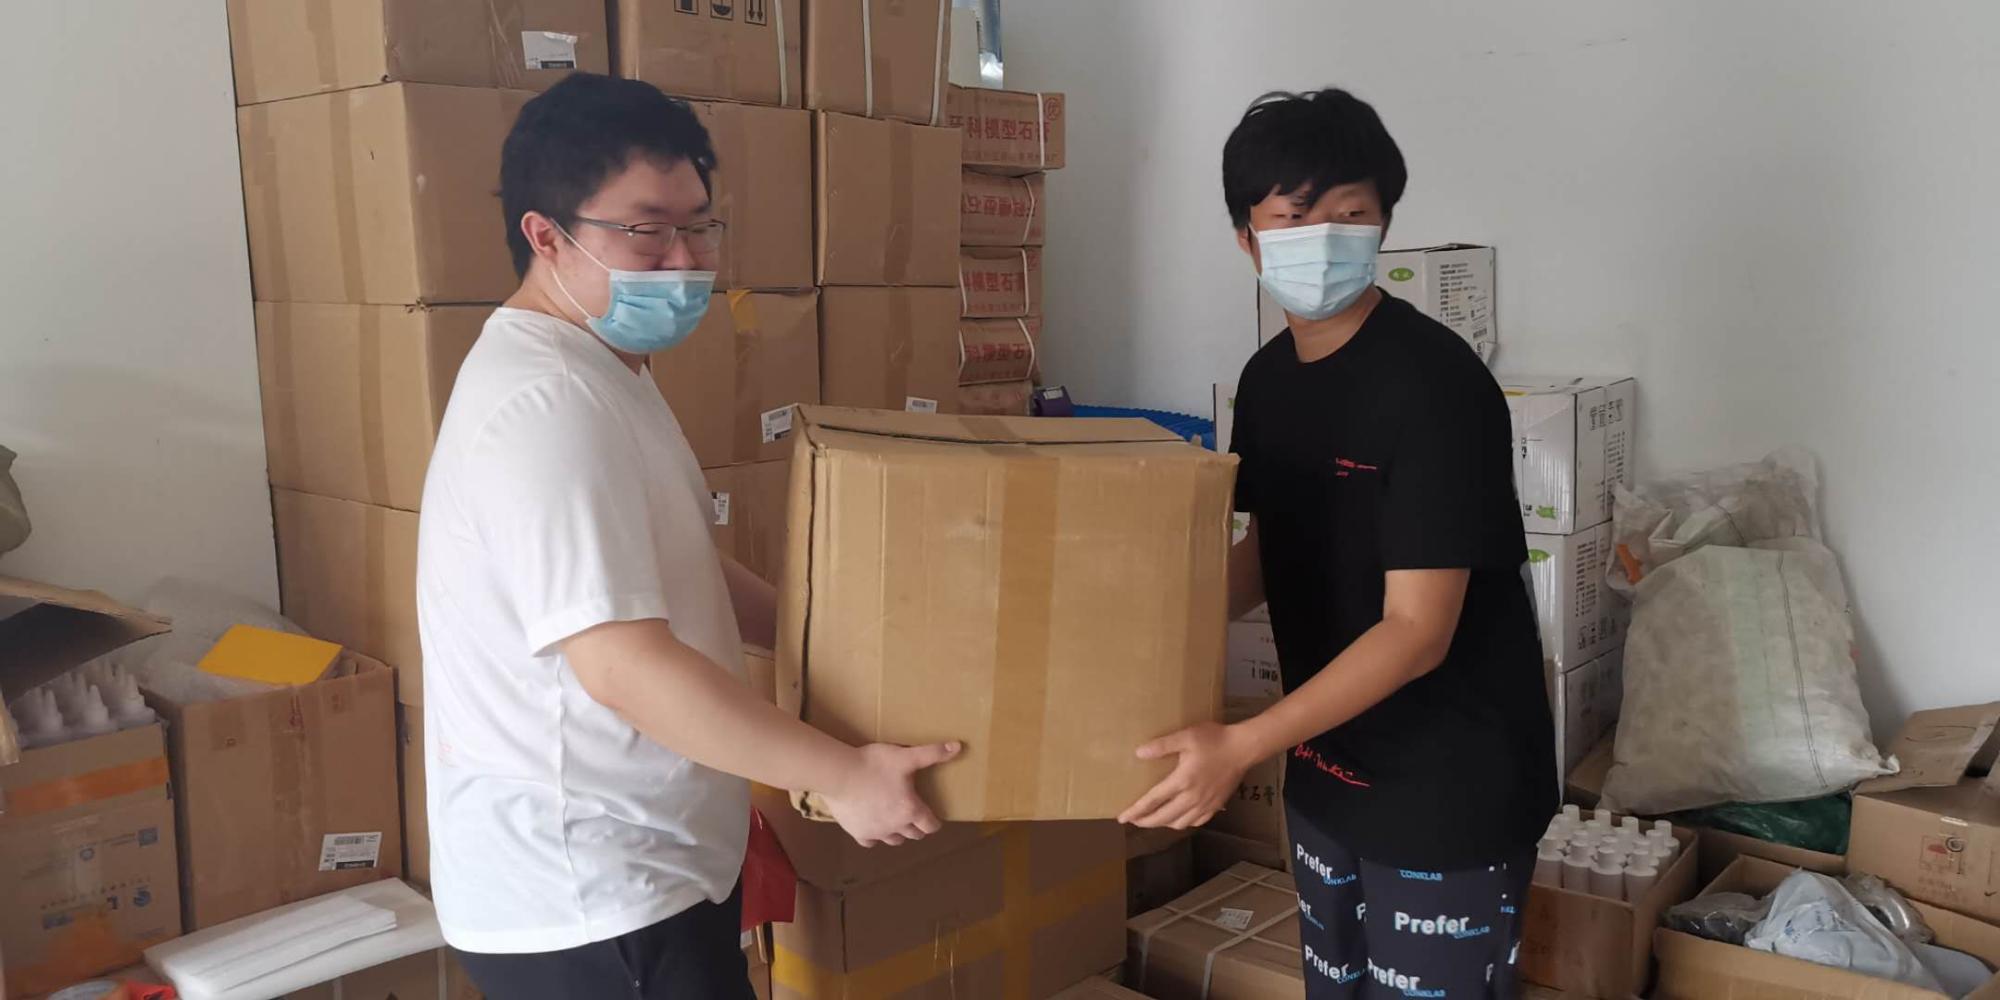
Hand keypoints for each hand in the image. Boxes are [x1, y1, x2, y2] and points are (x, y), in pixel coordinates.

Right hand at [818, 741, 960, 847]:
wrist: (839, 775)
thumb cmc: (874, 765)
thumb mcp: (905, 756)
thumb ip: (932, 753)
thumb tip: (958, 746)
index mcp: (910, 810)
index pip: (930, 825)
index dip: (934, 823)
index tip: (933, 819)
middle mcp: (896, 826)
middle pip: (914, 834)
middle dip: (917, 827)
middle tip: (915, 816)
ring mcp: (876, 832)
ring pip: (894, 840)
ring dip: (898, 833)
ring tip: (896, 821)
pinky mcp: (858, 832)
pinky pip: (870, 841)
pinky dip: (874, 836)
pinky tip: (872, 825)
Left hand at [1117, 722, 1261, 828]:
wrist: (1244, 748)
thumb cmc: (1214, 739)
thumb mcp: (1185, 737)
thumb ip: (1161, 745)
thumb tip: (1138, 753)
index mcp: (1181, 781)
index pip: (1152, 801)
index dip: (1136, 811)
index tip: (1122, 817)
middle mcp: (1192, 798)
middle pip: (1163, 817)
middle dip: (1146, 821)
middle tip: (1134, 820)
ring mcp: (1205, 804)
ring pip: (1180, 823)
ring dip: (1164, 823)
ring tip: (1155, 818)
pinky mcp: (1216, 805)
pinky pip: (1196, 822)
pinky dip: (1183, 822)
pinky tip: (1180, 817)